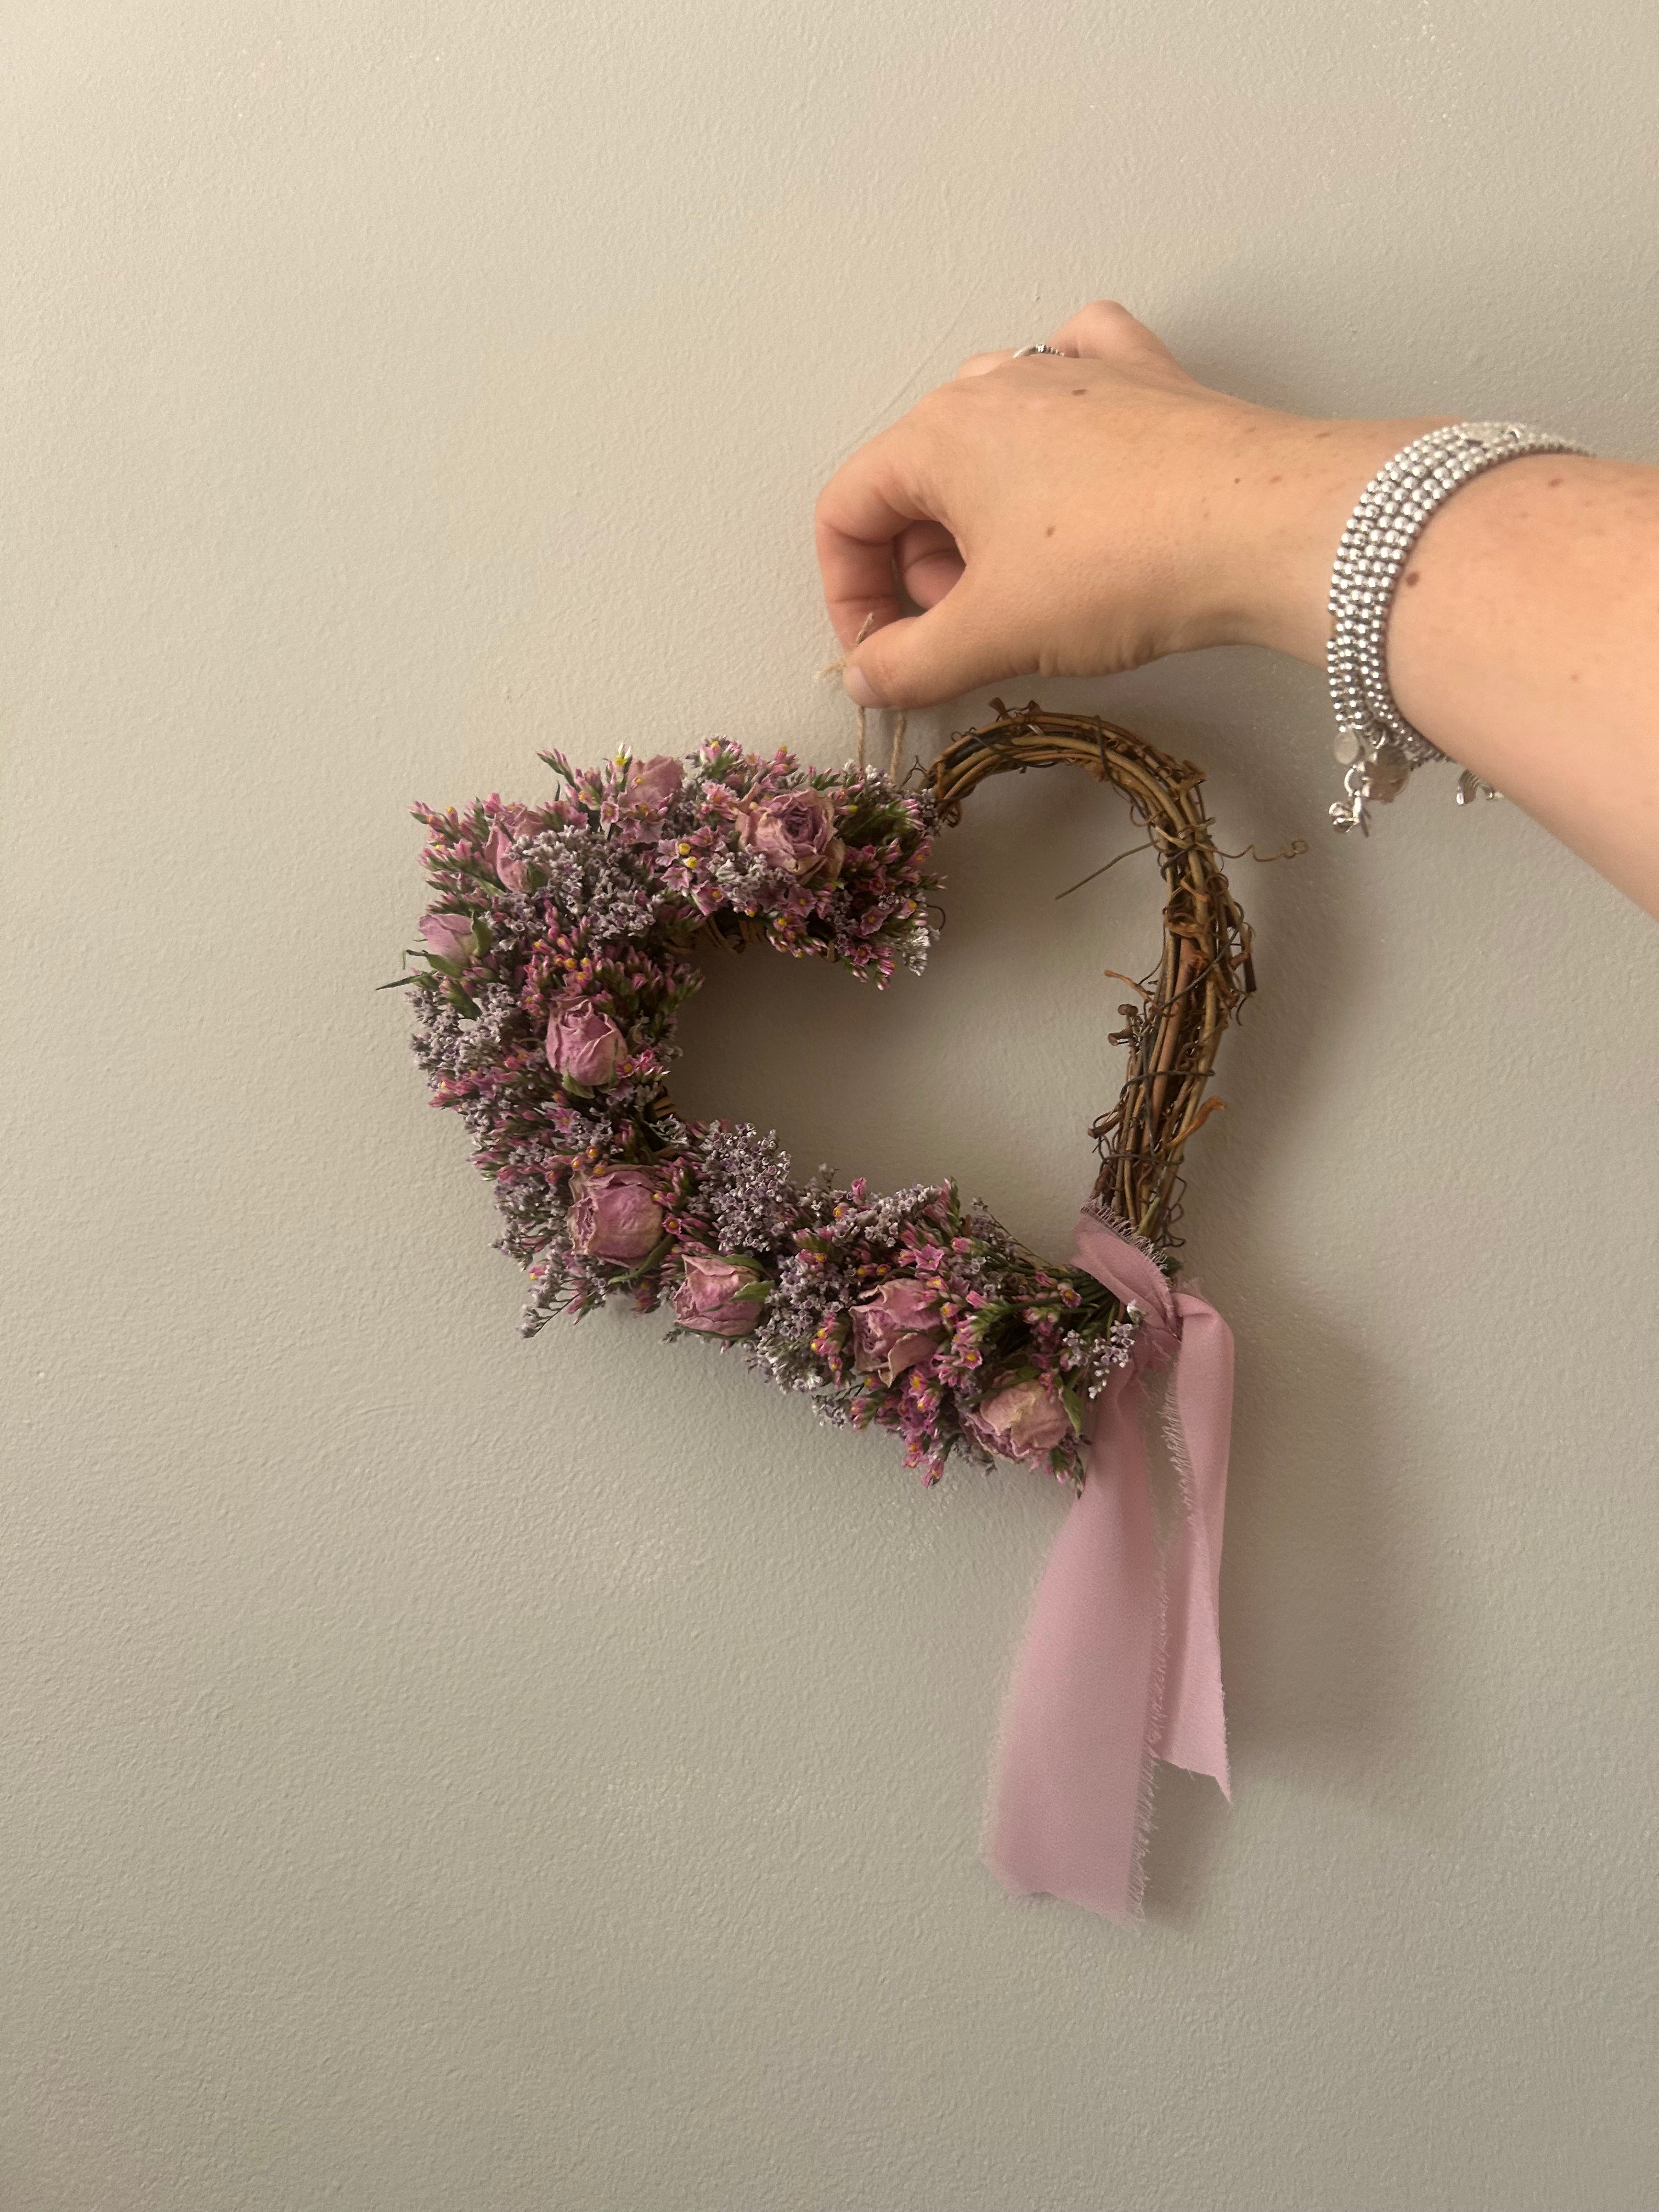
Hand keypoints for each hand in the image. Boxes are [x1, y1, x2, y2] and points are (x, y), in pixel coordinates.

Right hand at [814, 299, 1442, 707]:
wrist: (1268, 527)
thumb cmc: (1118, 568)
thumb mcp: (992, 636)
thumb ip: (907, 665)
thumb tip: (867, 679)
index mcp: (937, 433)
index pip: (846, 510)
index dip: (849, 596)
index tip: (885, 655)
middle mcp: (996, 380)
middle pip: (914, 479)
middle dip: (921, 568)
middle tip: (966, 633)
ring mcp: (1074, 366)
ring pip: (989, 435)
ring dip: (981, 516)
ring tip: (1026, 581)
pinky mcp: (1145, 376)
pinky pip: (1075, 371)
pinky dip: (1059, 420)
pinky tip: (1075, 459)